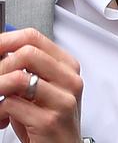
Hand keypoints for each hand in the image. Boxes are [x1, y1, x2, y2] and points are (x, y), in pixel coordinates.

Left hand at [0, 28, 81, 142]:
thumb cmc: (46, 121)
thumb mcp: (38, 91)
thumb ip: (25, 70)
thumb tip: (1, 53)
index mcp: (68, 66)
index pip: (35, 38)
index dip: (6, 40)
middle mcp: (70, 79)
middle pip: (27, 53)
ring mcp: (63, 99)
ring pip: (19, 78)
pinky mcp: (50, 119)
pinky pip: (13, 104)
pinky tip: (2, 118)